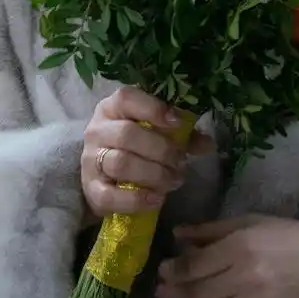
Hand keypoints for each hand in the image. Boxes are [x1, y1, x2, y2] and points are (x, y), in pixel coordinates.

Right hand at [80, 86, 214, 218]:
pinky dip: (137, 199)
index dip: (152, 108)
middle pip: (127, 134)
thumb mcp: (157, 135)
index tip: (177, 123)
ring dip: (154, 174)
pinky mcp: (91, 189)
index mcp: (112, 109)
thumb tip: (208, 144)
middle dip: (161, 150)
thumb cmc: (134, 149)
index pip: (126, 98)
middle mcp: (97, 131)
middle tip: (181, 162)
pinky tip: (157, 199)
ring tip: (173, 181)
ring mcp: (91, 161)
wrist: (104, 178)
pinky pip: (110, 196)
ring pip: (121, 163)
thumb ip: (182, 136)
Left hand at [154, 214, 298, 297]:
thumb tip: (177, 235)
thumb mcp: (250, 222)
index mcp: (242, 248)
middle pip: (197, 294)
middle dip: (172, 296)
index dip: (173, 272)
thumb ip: (211, 230)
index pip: (195, 267)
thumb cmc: (289, 237)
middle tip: (159, 294)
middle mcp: (247, 279)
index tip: (163, 270)